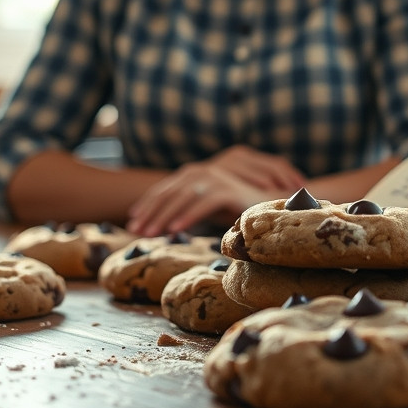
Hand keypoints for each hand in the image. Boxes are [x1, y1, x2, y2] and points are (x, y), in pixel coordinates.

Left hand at [126, 147, 305, 235]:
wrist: (275, 200)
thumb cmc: (241, 206)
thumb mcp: (210, 207)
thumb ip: (190, 209)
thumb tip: (165, 224)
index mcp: (196, 175)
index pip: (164, 190)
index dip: (147, 205)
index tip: (133, 221)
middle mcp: (203, 173)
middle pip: (169, 193)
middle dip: (150, 213)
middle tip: (135, 231)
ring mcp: (216, 179)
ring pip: (182, 198)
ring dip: (163, 217)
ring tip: (150, 234)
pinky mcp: (228, 189)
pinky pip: (202, 203)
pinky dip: (187, 217)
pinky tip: (175, 231)